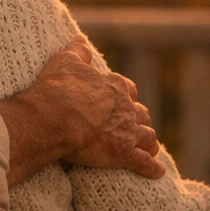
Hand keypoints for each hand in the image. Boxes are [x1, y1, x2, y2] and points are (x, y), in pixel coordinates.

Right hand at [0, 36, 163, 184]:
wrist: (54, 117)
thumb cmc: (58, 88)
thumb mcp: (65, 62)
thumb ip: (77, 51)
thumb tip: (80, 39)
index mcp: (115, 86)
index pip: (127, 89)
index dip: (124, 96)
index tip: (119, 101)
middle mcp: (126, 108)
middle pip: (140, 114)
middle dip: (138, 119)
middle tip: (131, 126)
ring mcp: (128, 132)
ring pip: (147, 136)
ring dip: (148, 141)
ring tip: (148, 147)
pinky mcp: (124, 154)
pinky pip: (144, 163)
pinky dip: (151, 167)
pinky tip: (155, 171)